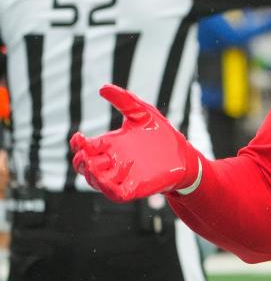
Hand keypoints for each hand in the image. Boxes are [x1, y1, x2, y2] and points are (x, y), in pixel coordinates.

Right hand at [70, 85, 200, 201]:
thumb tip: (102, 87)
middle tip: (84, 154)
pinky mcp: (135, 188)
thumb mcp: (143, 113)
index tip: (78, 137)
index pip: (85, 148)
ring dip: (90, 176)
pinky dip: (109, 187)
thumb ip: (124, 100)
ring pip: (96, 181)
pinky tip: (109, 177)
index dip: (77, 144)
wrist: (185, 154)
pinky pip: (116, 193)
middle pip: (85, 167)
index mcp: (110, 145)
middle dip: (80, 162)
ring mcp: (123, 177)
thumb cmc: (162, 134)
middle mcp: (113, 162)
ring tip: (90, 165)